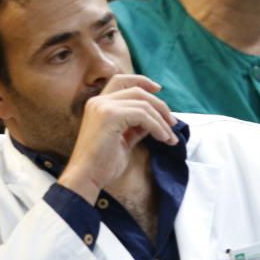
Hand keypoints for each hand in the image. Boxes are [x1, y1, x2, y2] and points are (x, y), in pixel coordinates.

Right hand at [59, 74, 176, 203]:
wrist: (86, 178)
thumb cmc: (103, 164)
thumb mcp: (124, 139)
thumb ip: (136, 126)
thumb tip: (155, 119)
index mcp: (99, 104)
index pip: (121, 80)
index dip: (142, 81)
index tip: (159, 89)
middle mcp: (99, 101)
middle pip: (137, 91)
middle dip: (159, 105)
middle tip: (173, 122)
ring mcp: (103, 107)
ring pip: (143, 104)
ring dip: (162, 120)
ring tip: (170, 136)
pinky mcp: (110, 115)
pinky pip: (143, 116)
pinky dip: (157, 127)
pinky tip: (163, 138)